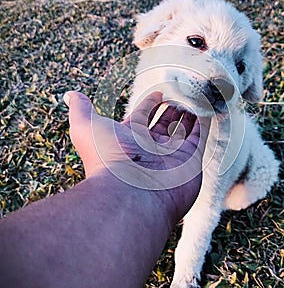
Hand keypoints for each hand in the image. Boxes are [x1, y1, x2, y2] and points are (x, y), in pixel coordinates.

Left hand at [64, 91, 210, 214]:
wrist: (130, 194)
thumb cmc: (107, 159)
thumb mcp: (86, 127)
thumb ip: (81, 110)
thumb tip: (70, 94)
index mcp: (131, 138)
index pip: (143, 116)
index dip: (150, 103)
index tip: (160, 92)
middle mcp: (152, 148)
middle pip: (165, 123)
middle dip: (173, 109)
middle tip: (182, 93)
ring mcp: (172, 156)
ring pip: (184, 130)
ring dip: (190, 114)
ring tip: (197, 97)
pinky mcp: (191, 162)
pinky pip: (200, 138)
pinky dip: (205, 124)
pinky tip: (208, 108)